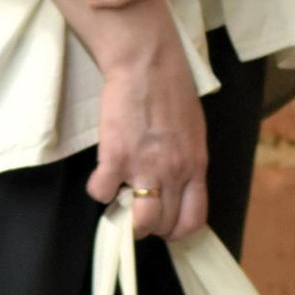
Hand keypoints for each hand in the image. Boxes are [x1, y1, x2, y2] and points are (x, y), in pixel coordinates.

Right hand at [91, 10, 208, 240]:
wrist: (147, 63)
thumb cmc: (172, 91)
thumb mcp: (193, 132)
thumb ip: (187, 162)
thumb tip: (178, 186)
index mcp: (196, 166)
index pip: (194, 219)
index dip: (178, 231)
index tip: (166, 226)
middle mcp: (174, 172)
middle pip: (164, 224)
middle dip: (150, 226)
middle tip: (138, 212)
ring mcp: (144, 166)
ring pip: (139, 221)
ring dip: (126, 219)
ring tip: (120, 201)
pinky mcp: (115, 156)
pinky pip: (102, 193)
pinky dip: (99, 189)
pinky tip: (102, 174)